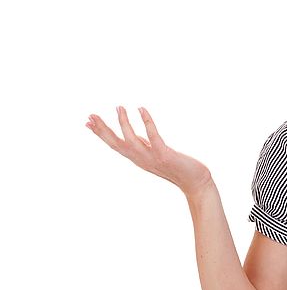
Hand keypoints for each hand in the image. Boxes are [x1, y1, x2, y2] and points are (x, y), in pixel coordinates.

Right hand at [85, 106, 212, 196]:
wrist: (195, 182)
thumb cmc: (177, 167)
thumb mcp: (156, 154)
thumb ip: (144, 145)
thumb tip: (133, 134)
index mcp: (138, 159)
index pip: (114, 145)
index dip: (101, 134)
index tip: (87, 122)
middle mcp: (141, 160)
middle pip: (116, 144)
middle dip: (103, 130)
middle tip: (91, 115)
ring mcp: (152, 158)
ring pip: (131, 140)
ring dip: (124, 123)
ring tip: (119, 107)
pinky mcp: (165, 155)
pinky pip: (153, 136)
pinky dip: (146, 122)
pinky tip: (142, 109)